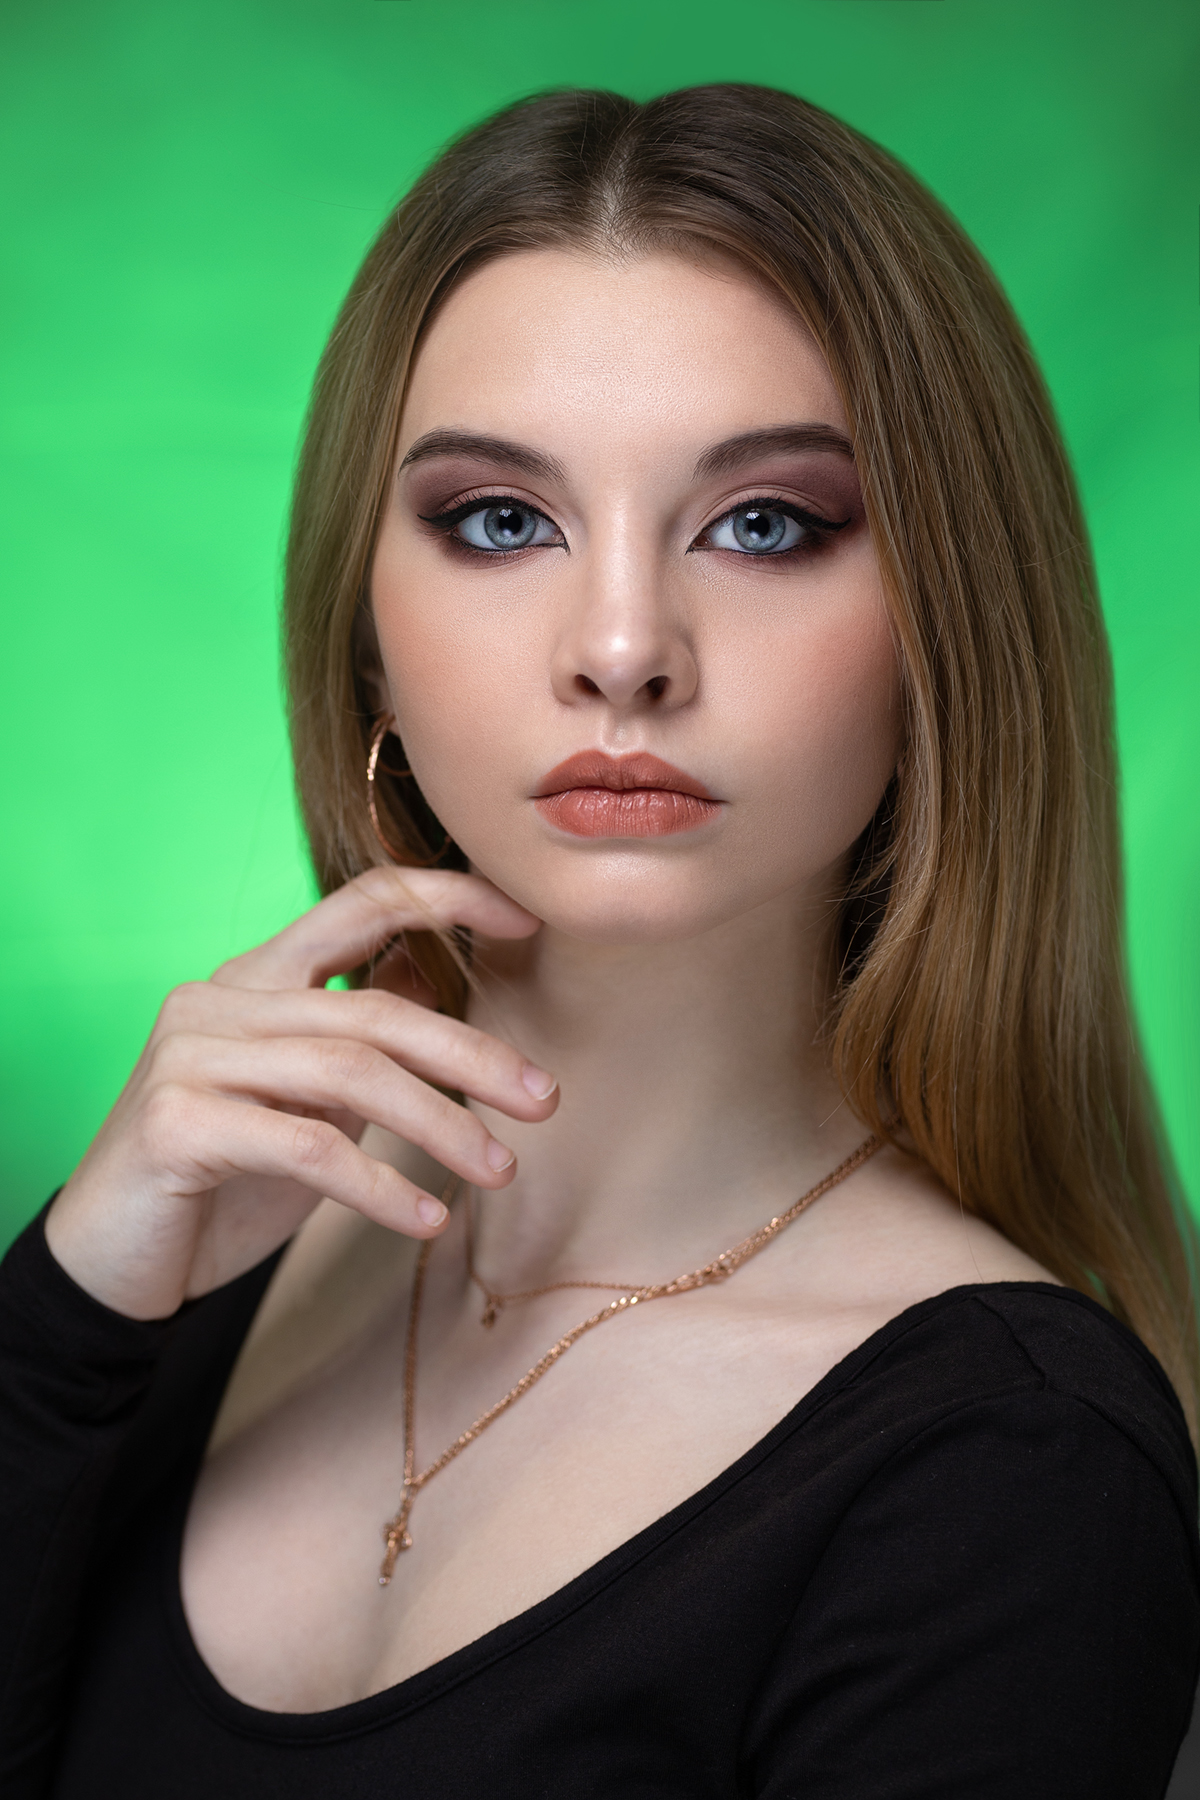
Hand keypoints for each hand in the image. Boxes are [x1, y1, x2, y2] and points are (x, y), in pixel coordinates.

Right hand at [45, 867, 554, 1319]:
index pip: (362, 901)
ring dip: (442, 1125)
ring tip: (501, 1168)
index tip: (527, 920)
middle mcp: (219, 998)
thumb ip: (357, 1042)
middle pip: (377, 1008)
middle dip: (473, 1054)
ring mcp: (191, 1054)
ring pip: (351, 1074)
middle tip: (545, 1099)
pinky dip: (382, 1186)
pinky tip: (428, 1218)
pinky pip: (310, 1147)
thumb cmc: (221, 1178)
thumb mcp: (304, 1101)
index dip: (447, 898)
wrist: (109, 1261)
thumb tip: (444, 994)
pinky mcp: (177, 1123)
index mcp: (255, 976)